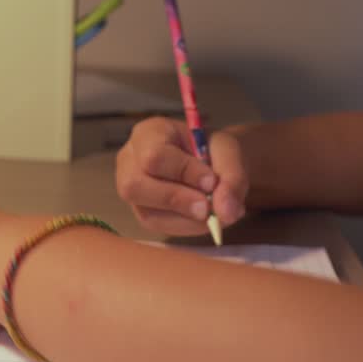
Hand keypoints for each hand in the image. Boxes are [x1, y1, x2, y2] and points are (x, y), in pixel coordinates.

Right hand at [114, 117, 248, 235]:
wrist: (215, 164)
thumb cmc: (215, 151)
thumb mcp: (230, 153)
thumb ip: (232, 178)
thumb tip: (226, 213)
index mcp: (148, 133)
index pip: (154, 156)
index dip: (183, 172)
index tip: (211, 182)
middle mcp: (130, 161)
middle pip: (135, 186)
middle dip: (176, 199)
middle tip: (208, 208)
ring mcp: (131, 190)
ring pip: (147, 213)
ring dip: (186, 218)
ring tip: (213, 212)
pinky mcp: (142, 213)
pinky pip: (159, 227)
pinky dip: (188, 227)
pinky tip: (204, 218)